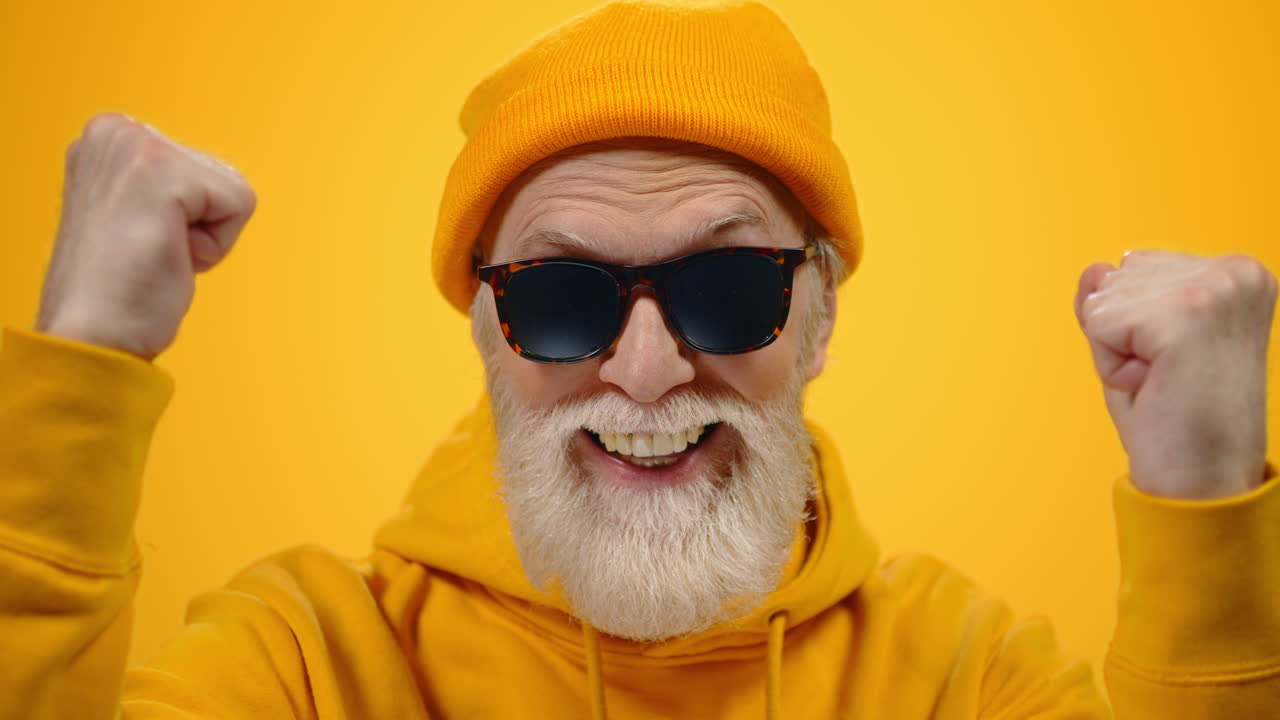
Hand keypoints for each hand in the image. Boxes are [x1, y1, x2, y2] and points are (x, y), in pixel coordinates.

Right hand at [35, 112, 256, 360]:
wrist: (91, 334)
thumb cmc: (118, 291)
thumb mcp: (136, 217)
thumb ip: (164, 191)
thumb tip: (192, 194)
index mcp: (109, 136)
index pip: (202, 169)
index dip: (189, 220)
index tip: (143, 241)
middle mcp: (117, 130)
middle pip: (222, 176)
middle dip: (200, 226)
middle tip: (150, 252)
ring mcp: (135, 145)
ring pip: (234, 190)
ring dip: (207, 237)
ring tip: (156, 253)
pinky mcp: (162, 171)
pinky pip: (241, 204)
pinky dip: (216, 245)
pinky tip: (167, 256)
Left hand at [1073, 250, 1276, 499]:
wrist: (1204, 483)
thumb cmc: (1176, 419)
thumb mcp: (1139, 344)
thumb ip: (1116, 299)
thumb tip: (1094, 267)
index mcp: (1237, 273)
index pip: (1134, 267)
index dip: (1134, 326)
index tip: (1174, 364)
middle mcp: (1234, 272)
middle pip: (1115, 277)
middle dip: (1121, 336)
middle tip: (1165, 380)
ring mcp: (1213, 289)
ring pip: (1102, 299)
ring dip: (1114, 351)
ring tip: (1161, 384)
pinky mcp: (1185, 313)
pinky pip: (1098, 322)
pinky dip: (1109, 364)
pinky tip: (1152, 387)